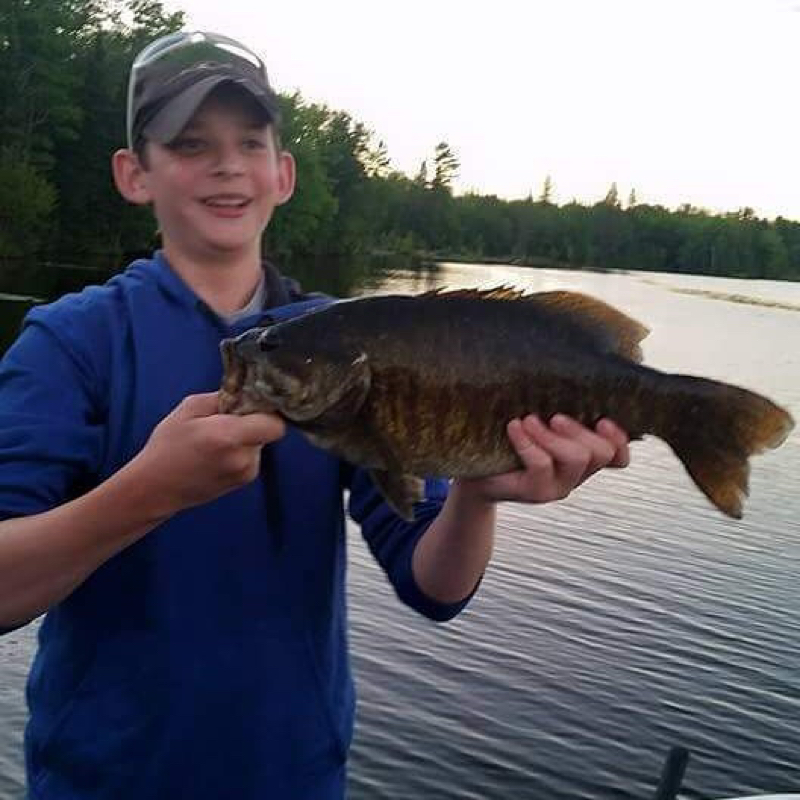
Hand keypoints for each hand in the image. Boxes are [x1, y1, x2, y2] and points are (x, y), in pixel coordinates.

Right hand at [127, 392, 285, 516]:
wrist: (156, 488)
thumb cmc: (168, 445)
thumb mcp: (189, 408)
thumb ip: (224, 396)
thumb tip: (247, 391)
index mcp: (229, 436)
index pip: (275, 423)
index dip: (267, 411)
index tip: (251, 404)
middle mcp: (243, 457)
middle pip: (268, 431)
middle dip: (252, 421)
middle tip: (225, 420)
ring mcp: (245, 472)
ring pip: (260, 443)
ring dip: (245, 437)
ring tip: (216, 440)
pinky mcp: (244, 481)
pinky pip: (252, 456)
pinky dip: (241, 451)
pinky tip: (217, 454)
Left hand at [456, 414, 629, 505]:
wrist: (476, 473)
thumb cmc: (507, 441)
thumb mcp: (537, 422)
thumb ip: (558, 408)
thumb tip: (566, 371)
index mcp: (584, 457)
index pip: (618, 456)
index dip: (620, 439)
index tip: (604, 419)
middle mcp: (577, 474)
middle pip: (601, 453)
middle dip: (579, 430)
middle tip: (555, 416)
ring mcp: (559, 486)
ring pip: (576, 458)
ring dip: (552, 435)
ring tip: (527, 420)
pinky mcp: (537, 493)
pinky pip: (542, 464)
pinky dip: (528, 442)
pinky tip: (513, 427)